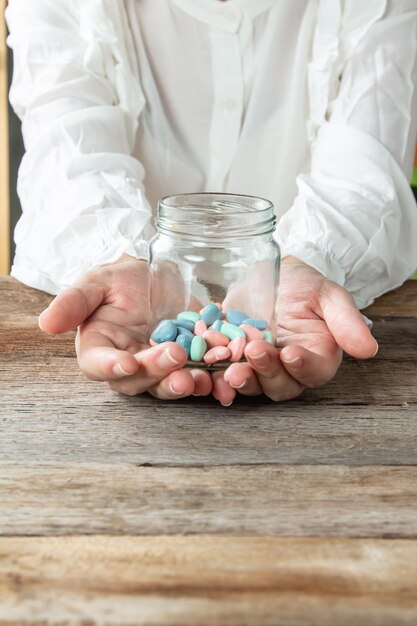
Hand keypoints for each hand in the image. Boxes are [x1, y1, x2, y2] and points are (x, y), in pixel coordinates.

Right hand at [38, 256, 211, 398]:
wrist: (161, 276)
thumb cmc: (123, 279)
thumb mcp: (99, 280)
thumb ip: (75, 300)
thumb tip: (46, 323)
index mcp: (100, 348)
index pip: (98, 365)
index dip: (111, 367)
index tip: (127, 363)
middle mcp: (127, 365)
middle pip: (136, 381)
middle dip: (156, 373)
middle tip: (175, 357)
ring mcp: (159, 368)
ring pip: (166, 386)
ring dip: (183, 385)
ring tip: (201, 378)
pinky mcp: (188, 366)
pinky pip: (197, 379)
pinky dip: (211, 382)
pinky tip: (223, 379)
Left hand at [215, 258, 378, 404]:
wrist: (270, 275)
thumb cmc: (304, 285)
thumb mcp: (328, 294)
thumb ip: (346, 320)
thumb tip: (368, 349)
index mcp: (316, 357)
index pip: (313, 372)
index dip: (303, 367)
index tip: (291, 353)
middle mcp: (286, 369)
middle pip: (280, 385)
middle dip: (266, 374)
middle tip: (253, 355)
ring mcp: (257, 367)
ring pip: (252, 385)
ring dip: (240, 381)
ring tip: (229, 370)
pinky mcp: (230, 359)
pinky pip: (222, 374)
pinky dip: (213, 377)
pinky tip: (203, 372)